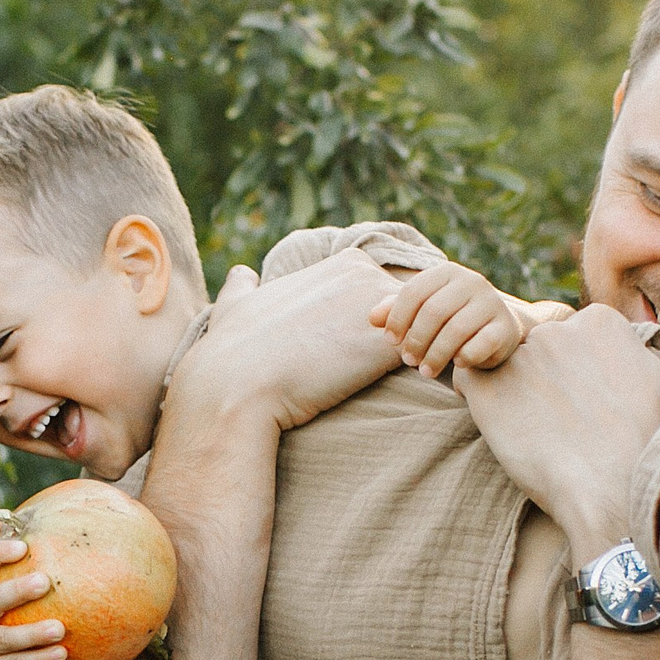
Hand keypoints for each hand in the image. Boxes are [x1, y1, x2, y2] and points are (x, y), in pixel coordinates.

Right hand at [171, 247, 404, 431]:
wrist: (237, 387)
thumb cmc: (234, 354)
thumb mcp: (235, 305)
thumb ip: (244, 287)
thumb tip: (241, 274)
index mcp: (344, 263)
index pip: (389, 296)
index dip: (378, 329)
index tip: (354, 355)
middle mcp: (368, 274)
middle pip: (414, 312)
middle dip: (406, 341)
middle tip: (378, 378)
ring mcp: (382, 307)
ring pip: (424, 333)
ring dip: (416, 358)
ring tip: (384, 390)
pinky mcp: (390, 346)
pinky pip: (426, 358)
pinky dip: (419, 377)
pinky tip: (389, 397)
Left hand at [369, 261, 526, 376]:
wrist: (496, 331)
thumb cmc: (450, 320)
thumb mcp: (422, 311)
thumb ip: (396, 311)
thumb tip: (373, 319)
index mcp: (447, 271)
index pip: (414, 291)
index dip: (398, 318)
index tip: (391, 341)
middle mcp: (472, 281)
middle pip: (433, 311)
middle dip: (416, 340)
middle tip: (409, 361)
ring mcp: (492, 303)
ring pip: (455, 330)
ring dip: (435, 355)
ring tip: (425, 371)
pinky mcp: (505, 327)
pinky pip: (479, 345)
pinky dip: (463, 358)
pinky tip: (456, 365)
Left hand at [452, 303, 659, 560]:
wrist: (615, 495)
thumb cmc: (648, 449)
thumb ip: (654, 355)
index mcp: (601, 321)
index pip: (570, 340)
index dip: (573, 376)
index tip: (583, 407)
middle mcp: (558, 328)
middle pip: (538, 351)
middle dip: (542, 382)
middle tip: (557, 425)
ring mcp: (520, 355)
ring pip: (504, 367)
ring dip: (512, 394)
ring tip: (536, 433)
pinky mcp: (487, 386)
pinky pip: (470, 383)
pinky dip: (481, 403)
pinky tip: (506, 431)